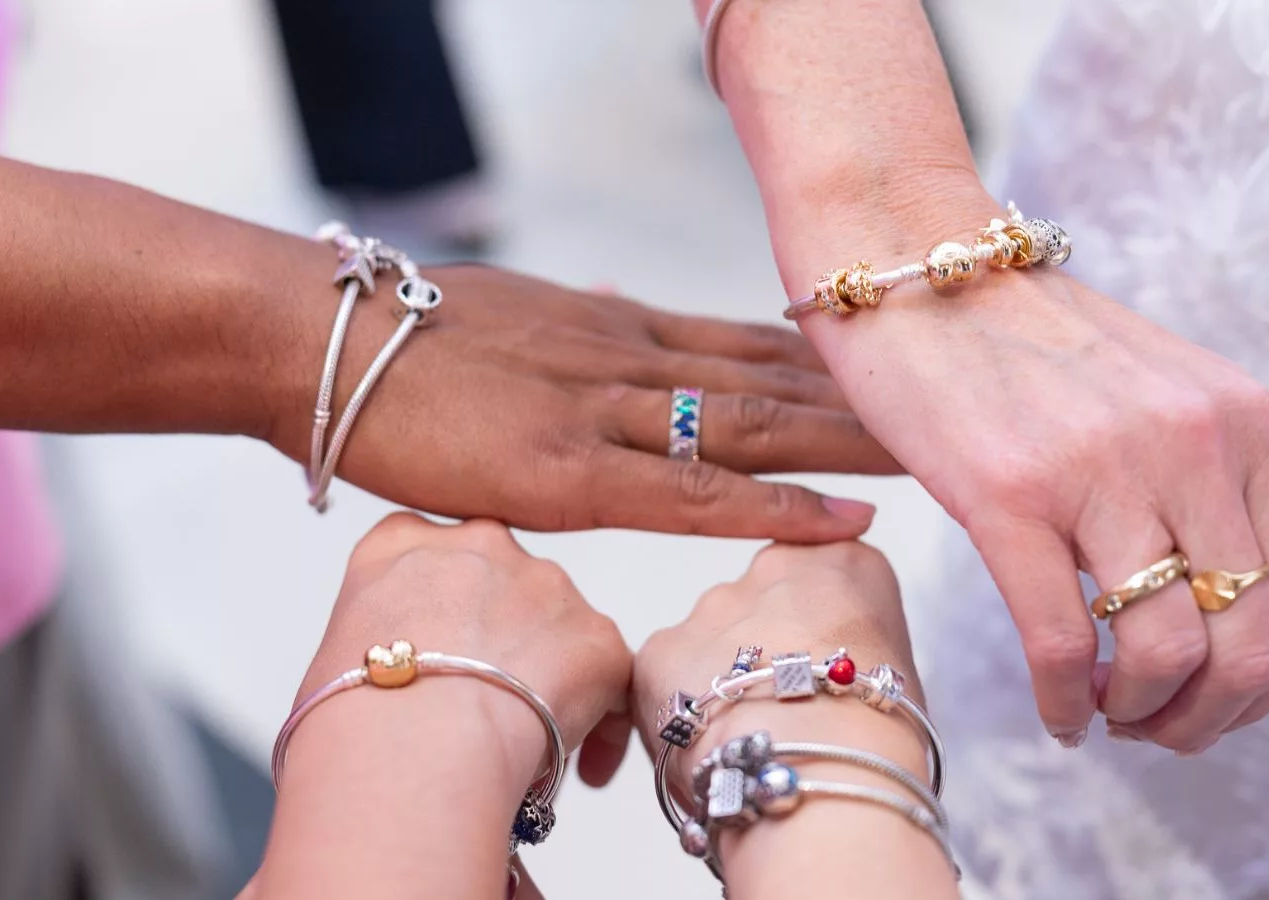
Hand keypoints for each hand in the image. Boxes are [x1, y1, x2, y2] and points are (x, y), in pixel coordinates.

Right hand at [267, 262, 897, 541]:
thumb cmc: (398, 336)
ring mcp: (604, 411)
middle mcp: (630, 357)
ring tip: (940, 456)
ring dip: (853, 444)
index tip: (901, 374)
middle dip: (871, 398)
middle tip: (957, 410)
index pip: (752, 341)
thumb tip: (619, 301)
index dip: (835, 362)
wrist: (311, 336)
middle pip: (779, 377)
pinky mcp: (565, 470)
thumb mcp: (514, 313)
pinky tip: (844, 518)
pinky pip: (692, 492)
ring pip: (758, 427)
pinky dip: (775, 506)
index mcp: (617, 326)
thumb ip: (582, 322)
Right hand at [298, 513, 632, 767]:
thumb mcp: (333, 657)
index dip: (442, 608)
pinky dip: (600, 721)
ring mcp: (544, 583)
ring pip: (559, 625)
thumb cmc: (352, 723)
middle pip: (503, 583)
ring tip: (528, 741)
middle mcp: (479, 545)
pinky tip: (579, 769)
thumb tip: (397, 680)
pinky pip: (609, 675)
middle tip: (490, 702)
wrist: (407, 751)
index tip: (444, 651)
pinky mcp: (596, 634)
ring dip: (551, 672)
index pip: (428, 553)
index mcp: (400, 545)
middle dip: (503, 636)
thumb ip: (379, 639)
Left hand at [633, 542, 922, 762]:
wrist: (817, 769)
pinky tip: (710, 747)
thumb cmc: (874, 737)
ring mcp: (714, 606)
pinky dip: (680, 712)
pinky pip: (664, 679)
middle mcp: (773, 570)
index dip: (819, 631)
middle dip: (764, 652)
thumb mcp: (898, 674)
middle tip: (784, 711)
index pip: (823, 576)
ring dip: (719, 681)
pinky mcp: (663, 647)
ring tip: (751, 737)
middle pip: (760, 605)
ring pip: (708, 642)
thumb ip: (856, 649)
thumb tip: (831, 680)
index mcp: (844, 566)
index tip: (823, 668)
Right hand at [787, 187, 1268, 753]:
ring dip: (1142, 718)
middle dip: (1211, 718)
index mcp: (1238, 420)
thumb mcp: (1149, 397)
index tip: (1214, 699)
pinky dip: (1067, 704)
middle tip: (1159, 729)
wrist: (913, 267)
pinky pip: (1065, 643)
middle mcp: (1190, 443)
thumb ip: (1201, 483)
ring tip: (1105, 716)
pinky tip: (1056, 712)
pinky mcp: (1008, 494)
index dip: (1266, 682)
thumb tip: (1226, 613)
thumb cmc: (1020, 342)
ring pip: (1168, 654)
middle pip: (1252, 643)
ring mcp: (1100, 468)